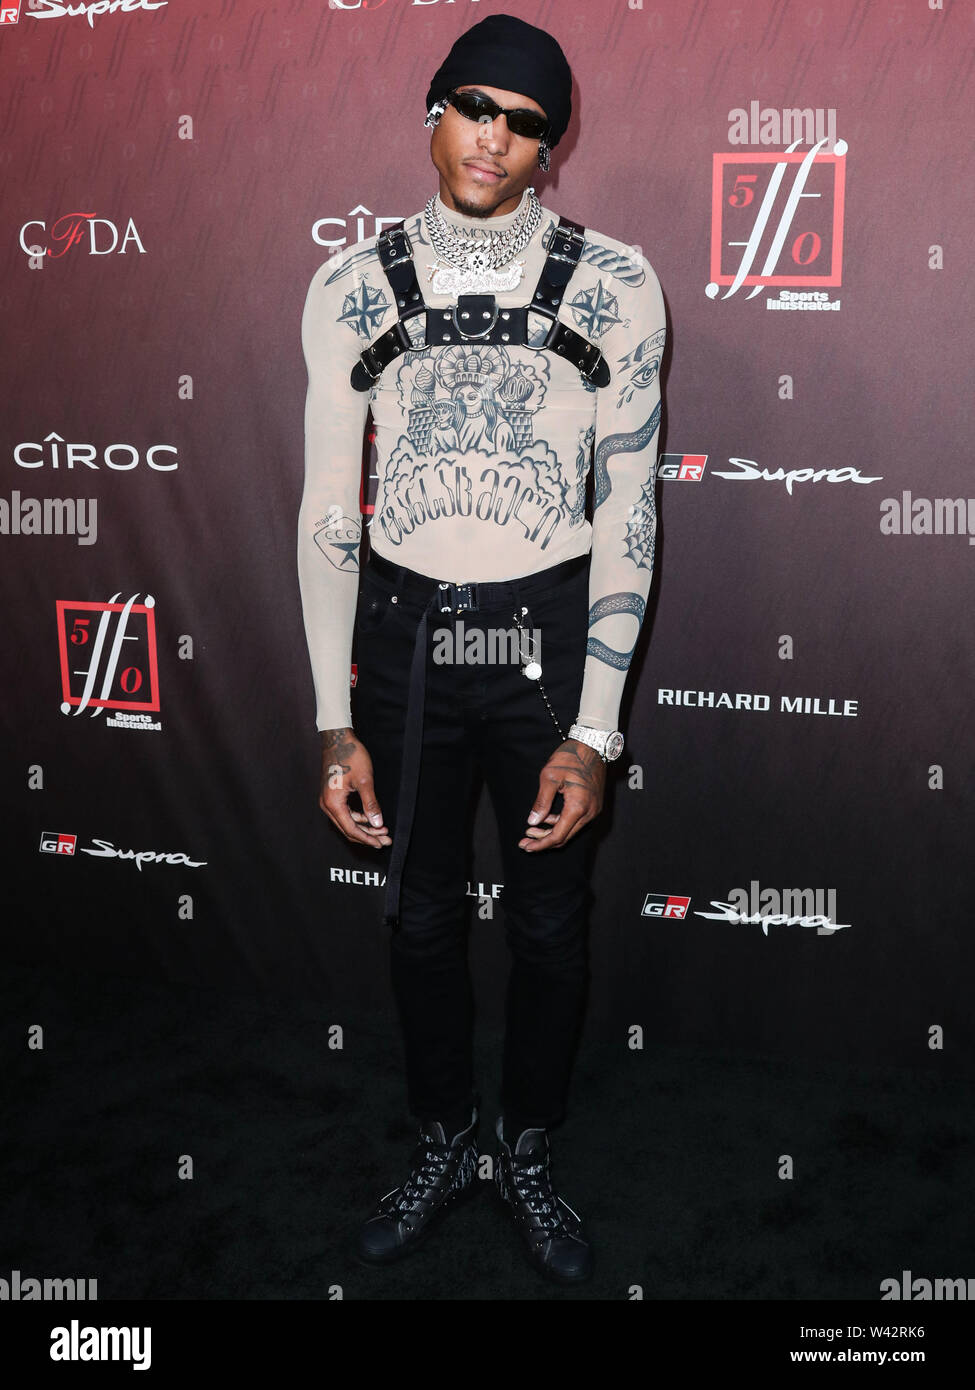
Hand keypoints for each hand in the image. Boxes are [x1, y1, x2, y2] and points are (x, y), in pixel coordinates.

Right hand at [319, 727, 391, 848]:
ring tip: (382, 830)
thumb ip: (371, 804)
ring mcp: (328, 800)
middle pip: (348, 828)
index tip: (381, 843)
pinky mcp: (332, 795)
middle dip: (367, 836)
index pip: (351, 829)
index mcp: (333, 803)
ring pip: (346, 822)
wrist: (338, 739)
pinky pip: (344, 813)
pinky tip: (370, 818)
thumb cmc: (351, 756)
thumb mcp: (365, 781)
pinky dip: (358, 818)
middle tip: (385, 840)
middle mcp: (327, 804)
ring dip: (364, 827)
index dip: (367, 838)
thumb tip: (377, 823)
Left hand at [519, 738, 605, 851]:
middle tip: (524, 840)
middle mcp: (589, 813)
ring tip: (532, 828)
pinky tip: (547, 817)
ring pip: (570, 830)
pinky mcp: (593, 805)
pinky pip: (576, 821)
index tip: (525, 846)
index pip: (558, 836)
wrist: (593, 744)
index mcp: (578, 807)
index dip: (540, 844)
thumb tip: (532, 822)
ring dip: (551, 832)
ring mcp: (593, 810)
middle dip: (543, 841)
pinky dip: (561, 823)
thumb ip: (541, 802)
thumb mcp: (550, 777)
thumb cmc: (571, 757)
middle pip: (564, 837)